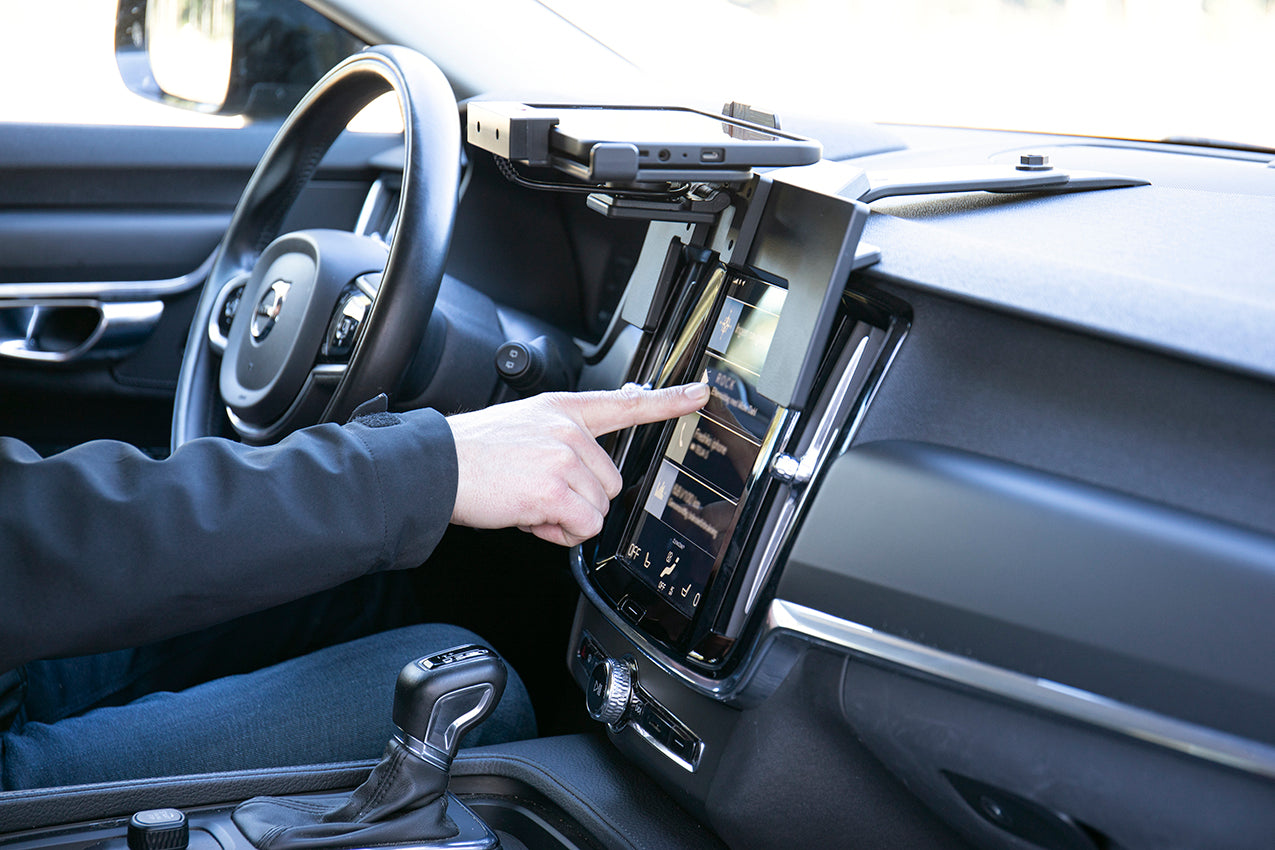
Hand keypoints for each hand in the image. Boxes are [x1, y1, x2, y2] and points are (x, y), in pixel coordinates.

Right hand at [447, 383, 709, 545]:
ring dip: (566, 517)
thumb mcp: (523, 427)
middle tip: (537, 493)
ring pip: (598, 509)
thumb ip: (564, 438)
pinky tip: (530, 516)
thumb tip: (594, 462)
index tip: (700, 394)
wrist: (435, 466)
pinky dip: (558, 533)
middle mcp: (569, 429)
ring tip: (527, 502)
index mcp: (563, 409)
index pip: (626, 401)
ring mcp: (565, 458)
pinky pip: (582, 527)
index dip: (669, 400)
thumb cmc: (472, 455)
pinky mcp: (556, 489)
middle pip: (612, 483)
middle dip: (580, 499)